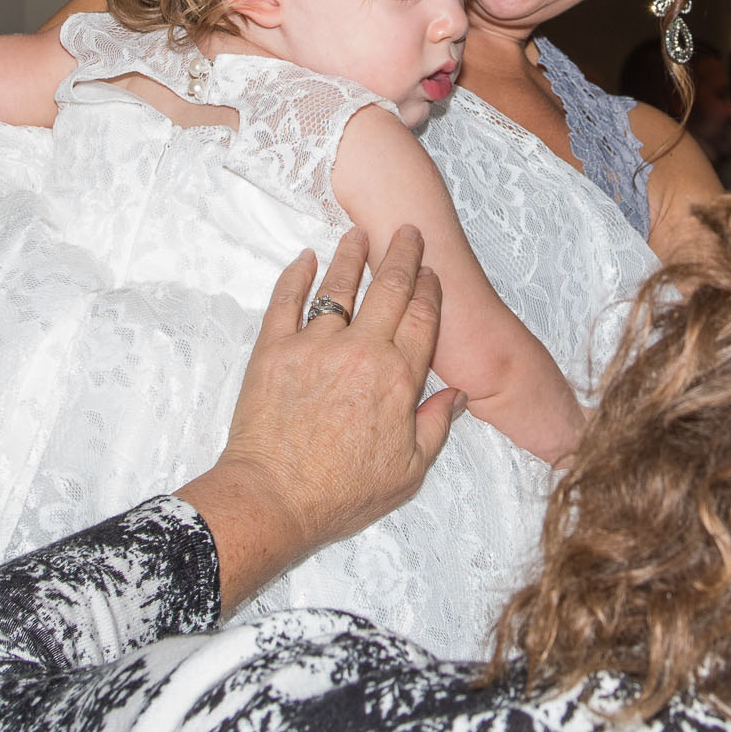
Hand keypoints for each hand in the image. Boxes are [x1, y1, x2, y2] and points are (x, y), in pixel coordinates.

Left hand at [177, 226, 464, 609]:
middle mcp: (360, 351)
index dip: (429, 290)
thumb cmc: (341, 493)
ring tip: (358, 233)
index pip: (422, 318)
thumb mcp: (409, 471)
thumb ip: (436, 425)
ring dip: (351, 255)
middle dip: (401, 255)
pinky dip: (295, 275)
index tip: (432, 272)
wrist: (273, 499)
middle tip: (406, 232)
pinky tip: (304, 258)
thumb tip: (457, 394)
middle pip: (388, 289)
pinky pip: (285, 300)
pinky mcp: (273, 350)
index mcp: (398, 378)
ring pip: (338, 286)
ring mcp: (313, 346)